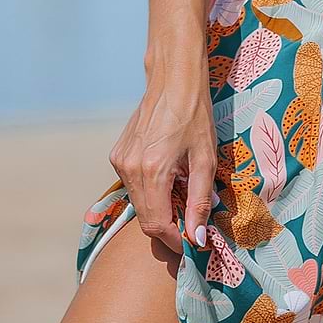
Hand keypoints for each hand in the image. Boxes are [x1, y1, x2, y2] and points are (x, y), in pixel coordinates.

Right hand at [109, 62, 216, 255]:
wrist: (174, 80)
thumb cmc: (195, 116)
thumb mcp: (205, 160)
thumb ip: (199, 201)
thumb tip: (197, 237)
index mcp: (152, 171)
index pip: (156, 225)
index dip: (174, 239)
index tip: (191, 242)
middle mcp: (129, 169)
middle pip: (145, 217)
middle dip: (168, 226)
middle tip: (191, 222)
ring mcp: (120, 161)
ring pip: (138, 203)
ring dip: (159, 207)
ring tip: (182, 191)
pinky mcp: (117, 155)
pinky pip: (133, 185)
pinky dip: (150, 190)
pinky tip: (168, 176)